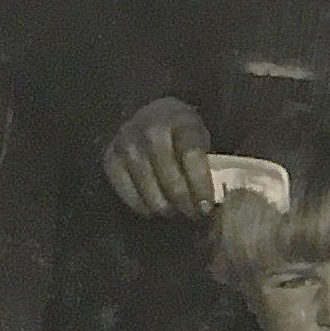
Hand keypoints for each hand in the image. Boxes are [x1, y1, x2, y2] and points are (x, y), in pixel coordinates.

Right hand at [102, 97, 212, 218]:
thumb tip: (219, 197)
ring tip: (178, 214)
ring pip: (149, 190)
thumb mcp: (201, 136)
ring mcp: (127, 144)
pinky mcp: (110, 159)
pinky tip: (155, 210)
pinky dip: (143, 207)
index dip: (200, 185)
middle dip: (185, 204)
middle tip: (194, 216)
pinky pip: (127, 194)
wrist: (150, 114)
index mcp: (181, 121)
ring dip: (166, 209)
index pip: (191, 157)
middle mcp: (151, 131)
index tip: (207, 207)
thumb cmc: (183, 132)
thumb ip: (208, 160)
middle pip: (170, 179)